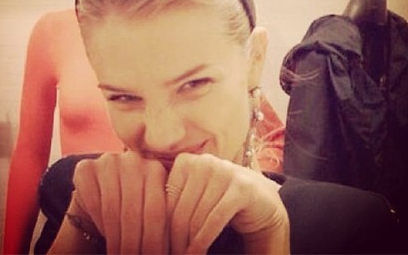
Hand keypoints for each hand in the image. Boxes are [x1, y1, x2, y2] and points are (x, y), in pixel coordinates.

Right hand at [72, 151, 167, 253]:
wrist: (102, 199)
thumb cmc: (135, 211)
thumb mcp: (153, 213)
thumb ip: (164, 222)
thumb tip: (185, 251)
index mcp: (155, 169)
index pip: (156, 212)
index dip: (155, 242)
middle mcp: (133, 160)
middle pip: (134, 213)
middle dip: (135, 247)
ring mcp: (109, 162)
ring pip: (113, 211)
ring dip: (117, 242)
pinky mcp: (86, 169)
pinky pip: (94, 204)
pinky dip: (100, 226)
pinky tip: (107, 239)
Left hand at [166, 153, 288, 254]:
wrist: (262, 203)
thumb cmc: (220, 203)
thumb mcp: (195, 198)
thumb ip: (175, 203)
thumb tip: (145, 227)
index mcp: (187, 162)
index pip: (166, 201)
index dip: (161, 228)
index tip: (160, 248)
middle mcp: (205, 162)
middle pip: (180, 211)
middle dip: (174, 241)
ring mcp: (225, 171)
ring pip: (197, 217)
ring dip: (190, 245)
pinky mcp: (241, 187)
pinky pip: (215, 219)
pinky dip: (205, 240)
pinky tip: (199, 253)